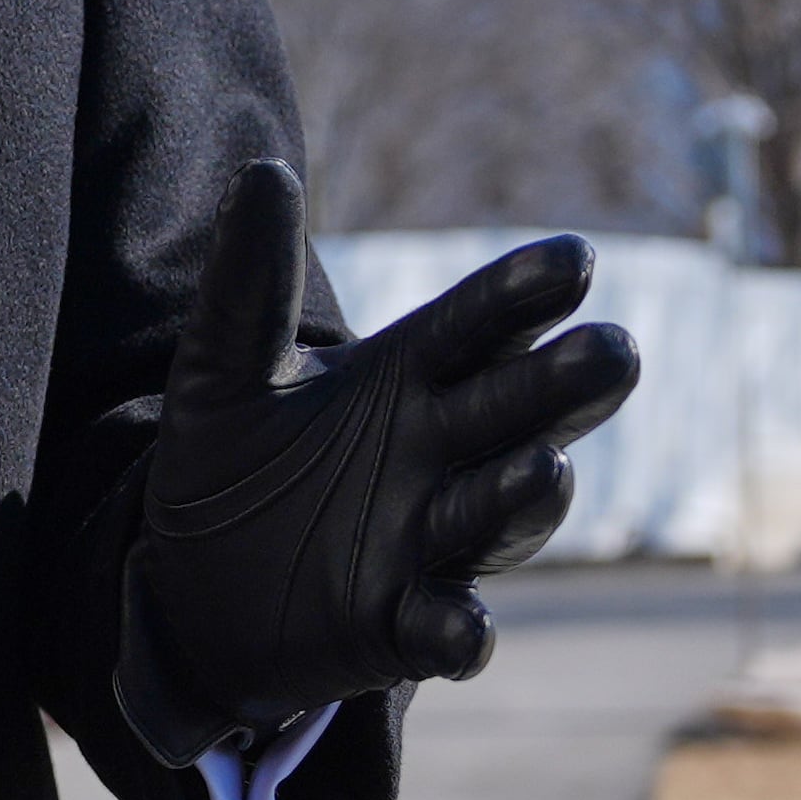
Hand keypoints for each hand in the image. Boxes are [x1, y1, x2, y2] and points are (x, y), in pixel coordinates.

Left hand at [114, 161, 639, 767]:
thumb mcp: (222, 372)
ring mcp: (428, 544)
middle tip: (613, 351)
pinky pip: (445, 631)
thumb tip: (263, 167)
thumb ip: (246, 284)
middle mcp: (441, 455)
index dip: (522, 295)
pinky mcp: (398, 628)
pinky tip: (464, 629)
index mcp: (409, 379)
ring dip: (525, 497)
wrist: (186, 593)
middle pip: (520, 412)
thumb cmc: (230, 470)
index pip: (480, 326)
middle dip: (566, 386)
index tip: (573, 259)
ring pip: (497, 514)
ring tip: (545, 468)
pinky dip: (458, 632)